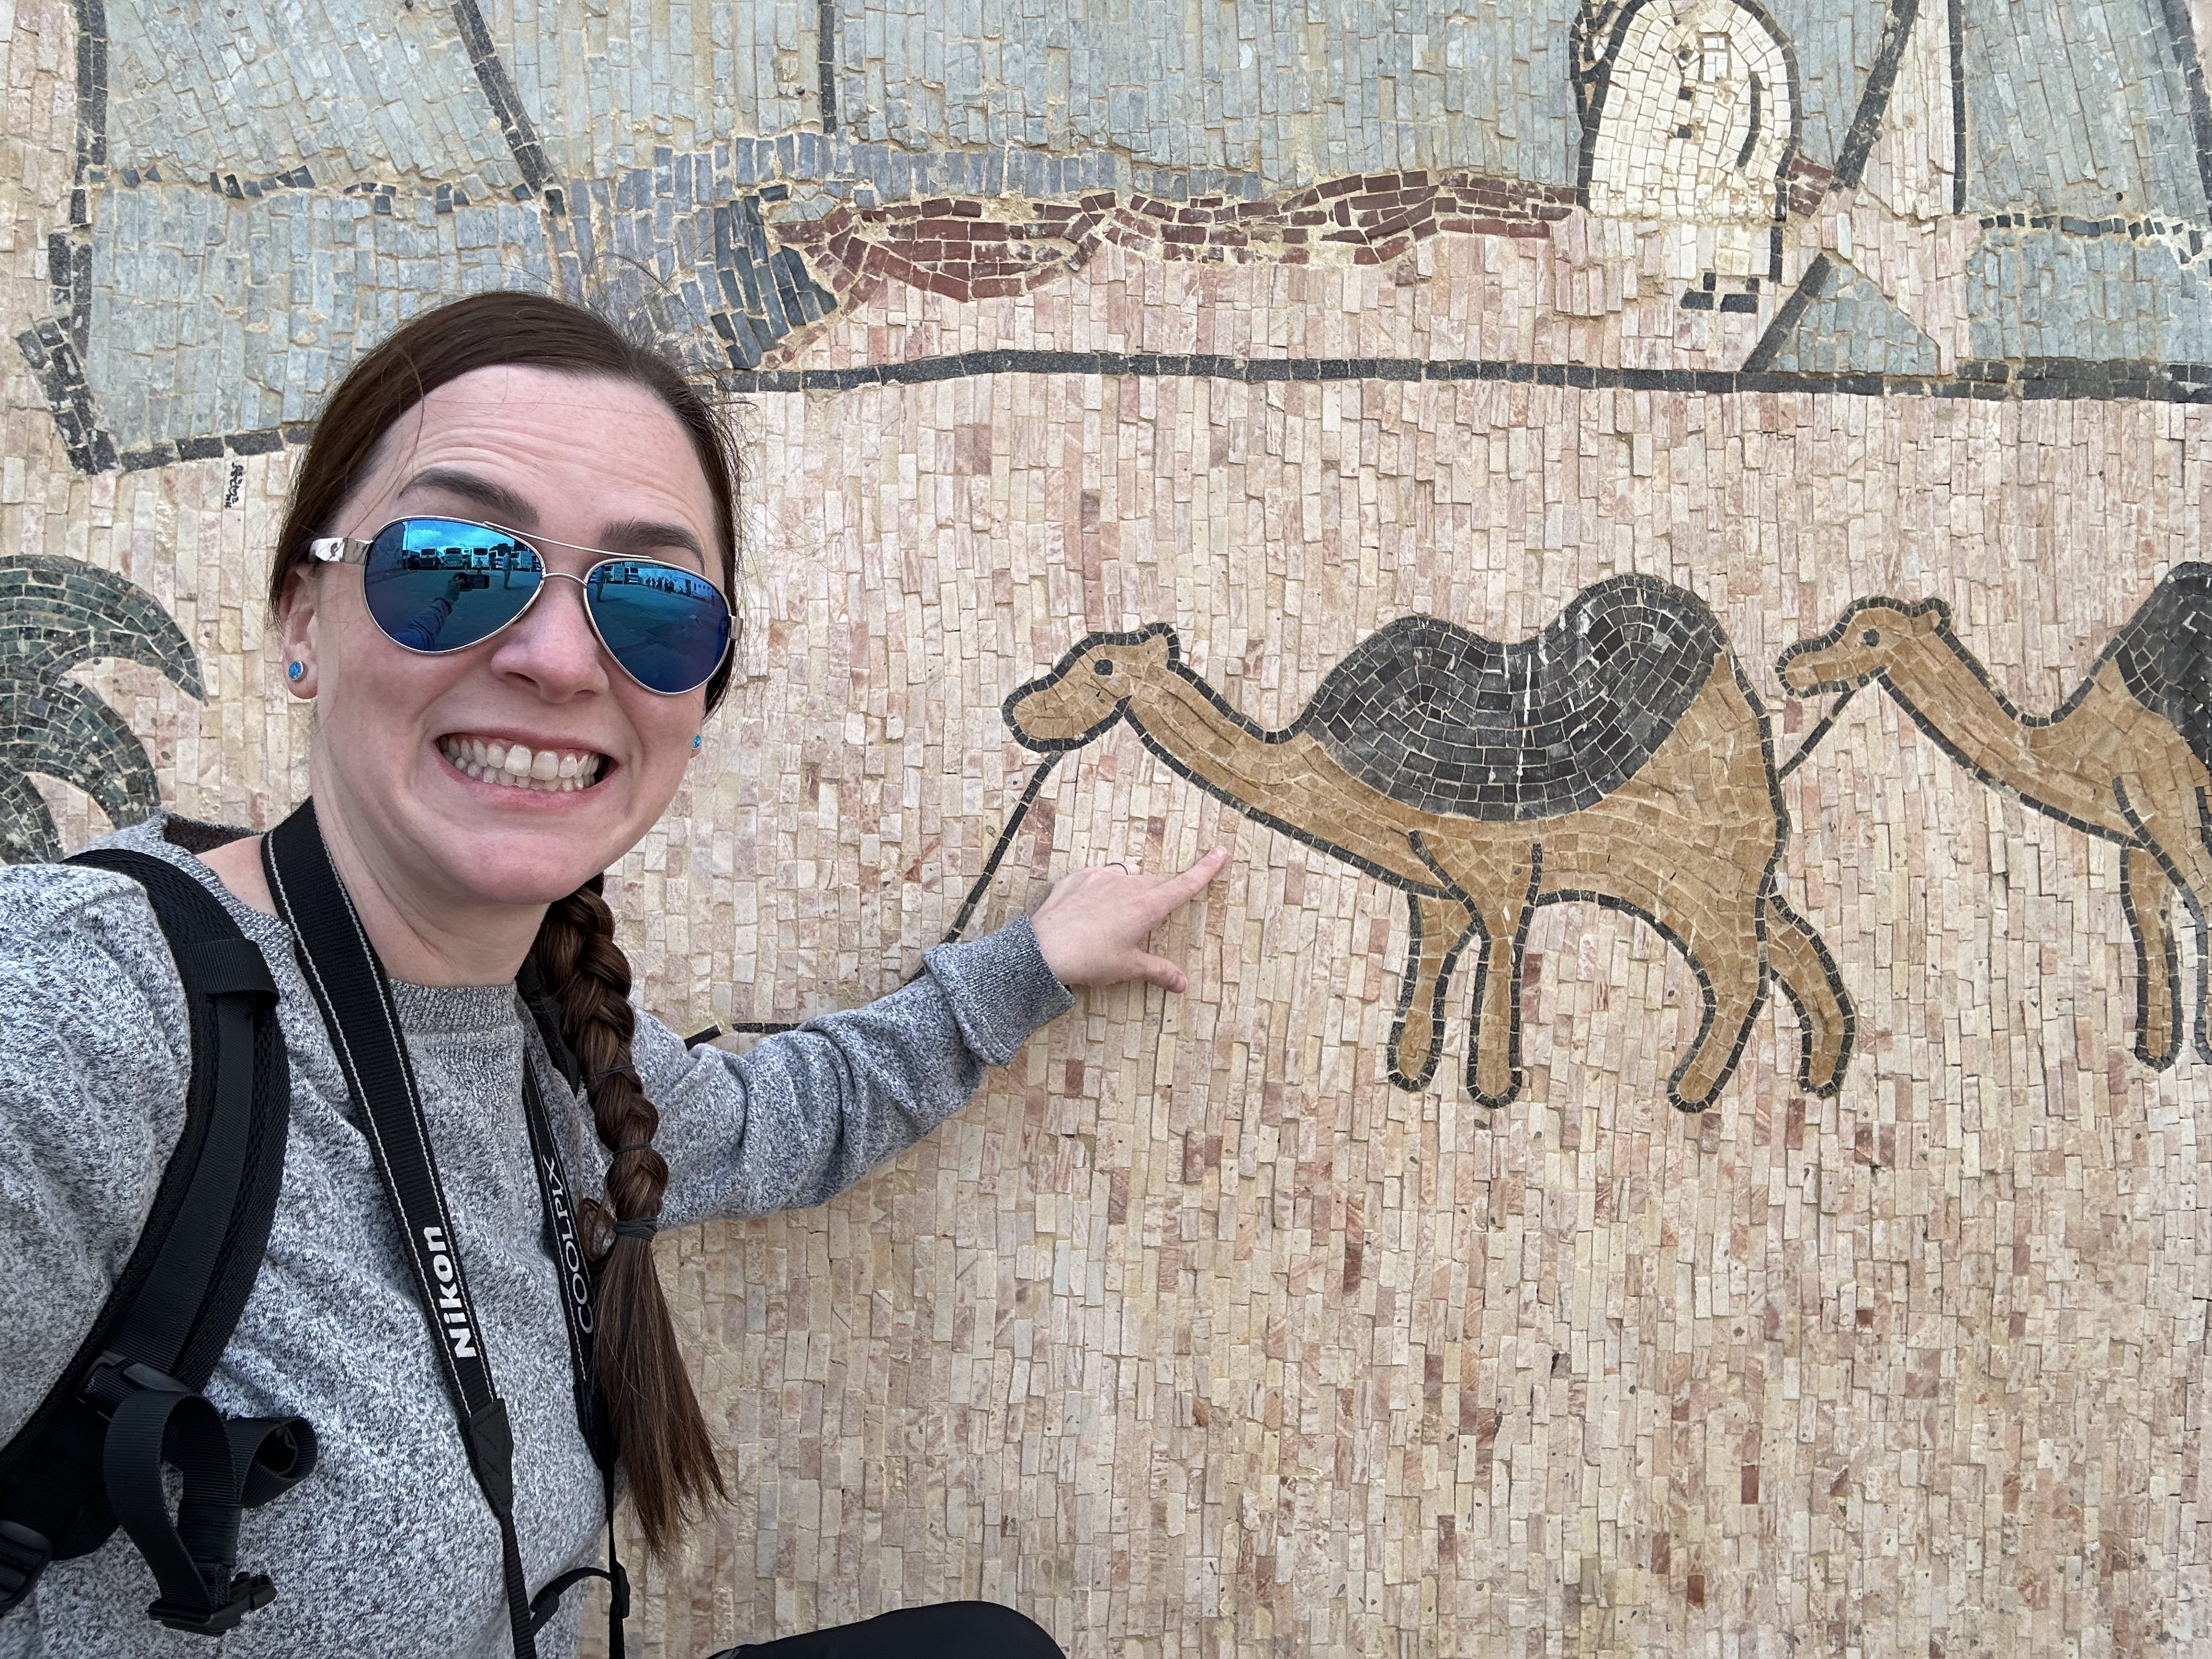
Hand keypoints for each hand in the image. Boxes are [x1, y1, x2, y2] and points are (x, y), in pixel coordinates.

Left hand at [1028, 847, 1229, 991]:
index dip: (1205, 869)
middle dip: (1159, 894)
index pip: (1185, 885)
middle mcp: (1128, 885)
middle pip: (1155, 883)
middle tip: (1151, 917)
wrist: (1045, 949)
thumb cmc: (1091, 959)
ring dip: (1131, 889)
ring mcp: (1101, 877)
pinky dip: (1101, 887)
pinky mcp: (1078, 877)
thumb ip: (1158, 971)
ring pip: (1128, 876)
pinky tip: (1091, 905)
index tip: (1220, 852)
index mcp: (1147, 906)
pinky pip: (1098, 876)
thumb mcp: (1128, 967)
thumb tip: (1182, 984)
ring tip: (1118, 913)